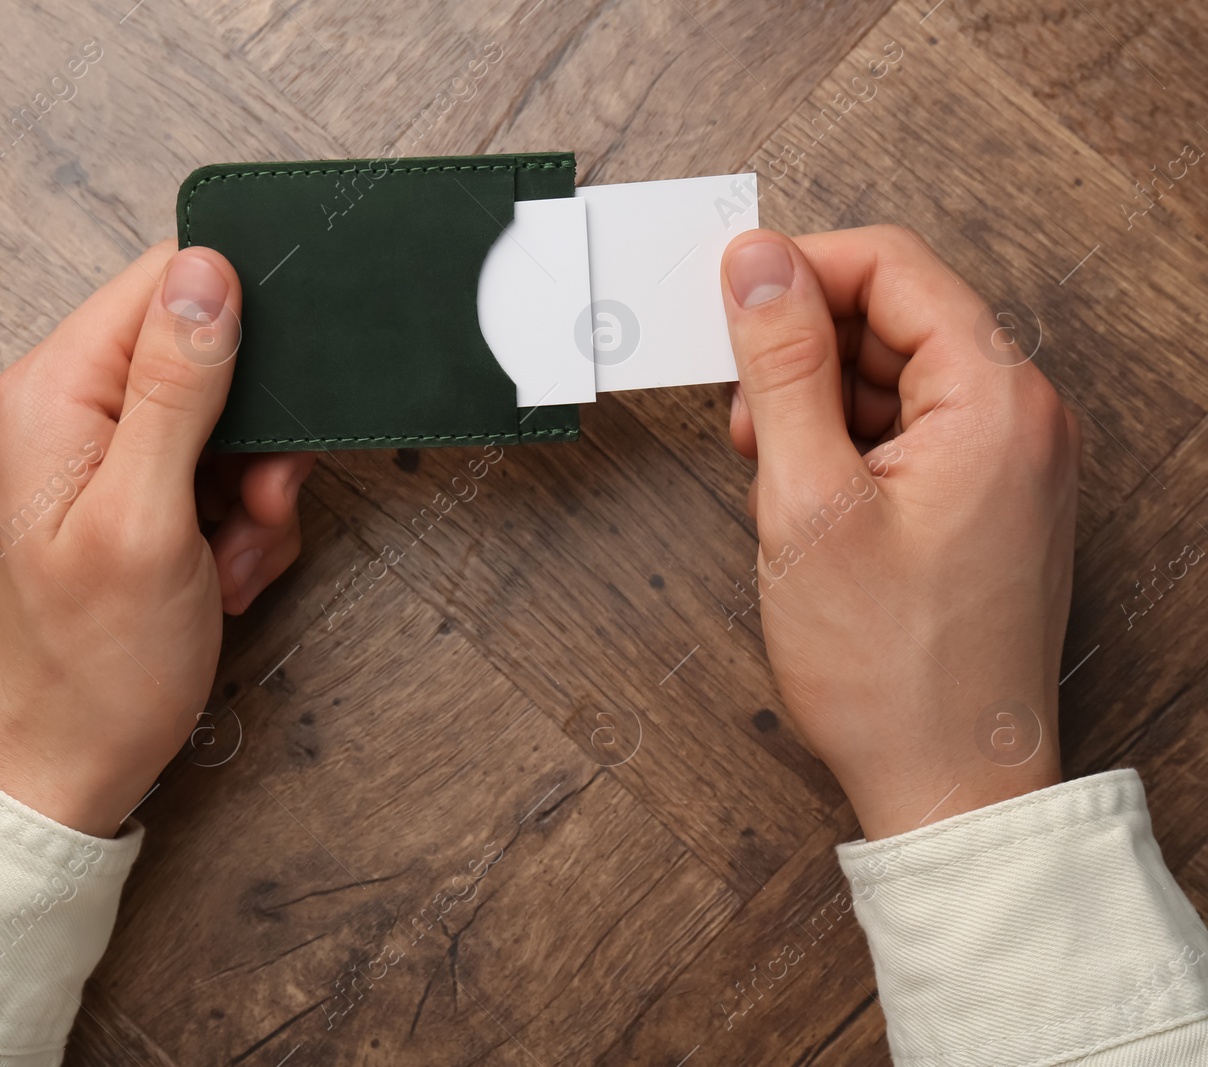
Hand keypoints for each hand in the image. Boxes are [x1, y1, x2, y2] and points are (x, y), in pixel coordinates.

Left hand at [0, 241, 315, 835]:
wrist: (62, 771)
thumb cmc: (91, 669)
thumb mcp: (148, 520)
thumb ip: (177, 388)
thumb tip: (206, 271)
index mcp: (50, 392)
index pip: (162, 284)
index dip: (238, 325)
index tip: (271, 402)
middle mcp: (61, 409)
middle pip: (200, 356)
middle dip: (252, 434)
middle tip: (257, 505)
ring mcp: (88, 455)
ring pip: (218, 422)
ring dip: (250, 490)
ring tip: (232, 558)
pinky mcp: (119, 497)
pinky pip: (207, 474)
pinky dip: (234, 522)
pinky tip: (222, 574)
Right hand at [720, 225, 1079, 838]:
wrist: (950, 782)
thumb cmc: (890, 667)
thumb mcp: (808, 501)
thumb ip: (782, 366)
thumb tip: (758, 263)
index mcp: (996, 399)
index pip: (892, 266)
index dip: (797, 271)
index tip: (728, 306)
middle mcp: (1020, 417)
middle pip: (893, 315)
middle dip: (800, 346)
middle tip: (742, 413)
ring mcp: (1008, 460)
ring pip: (892, 374)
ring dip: (815, 399)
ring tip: (769, 471)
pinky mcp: (985, 498)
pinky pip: (906, 428)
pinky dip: (843, 442)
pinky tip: (803, 496)